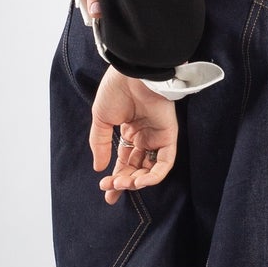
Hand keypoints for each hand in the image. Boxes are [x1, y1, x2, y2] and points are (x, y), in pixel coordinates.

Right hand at [90, 69, 177, 201]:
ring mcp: (157, 136)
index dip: (116, 178)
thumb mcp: (101, 119)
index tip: (106, 192)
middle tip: (111, 189)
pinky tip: (139, 181)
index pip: (124, 161)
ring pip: (150, 169)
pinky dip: (154, 175)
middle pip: (136, 168)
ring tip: (123, 184)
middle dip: (124, 182)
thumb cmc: (116, 90)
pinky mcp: (168, 135)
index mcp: (128, 131)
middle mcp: (144, 136)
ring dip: (137, 181)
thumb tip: (98, 167)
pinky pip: (165, 162)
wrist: (132, 74)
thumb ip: (101, 144)